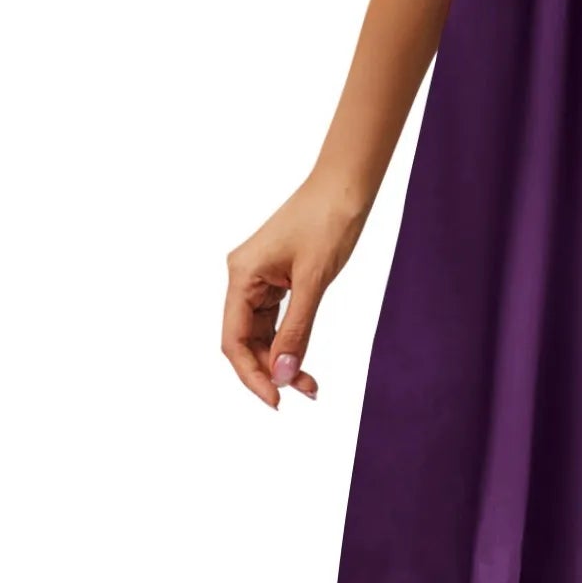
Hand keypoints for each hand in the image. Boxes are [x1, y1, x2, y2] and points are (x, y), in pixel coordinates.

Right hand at [222, 179, 368, 406]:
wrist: (347, 182)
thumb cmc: (330, 219)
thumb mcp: (315, 280)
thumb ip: (297, 330)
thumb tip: (283, 374)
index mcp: (241, 275)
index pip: (234, 340)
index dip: (251, 375)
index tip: (275, 400)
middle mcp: (243, 276)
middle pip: (245, 339)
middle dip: (270, 369)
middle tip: (303, 391)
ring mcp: (259, 275)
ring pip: (261, 331)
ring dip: (281, 358)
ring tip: (309, 383)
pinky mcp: (277, 274)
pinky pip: (275, 317)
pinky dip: (289, 338)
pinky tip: (302, 357)